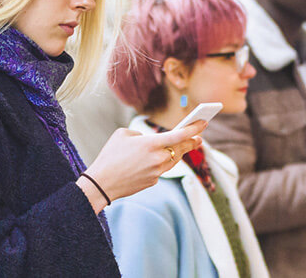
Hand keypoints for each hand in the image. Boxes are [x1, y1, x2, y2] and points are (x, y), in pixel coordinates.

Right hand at [77, 121, 206, 211]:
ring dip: (180, 153)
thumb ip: (141, 134)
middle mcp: (158, 158)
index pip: (180, 135)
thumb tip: (150, 140)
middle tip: (199, 138)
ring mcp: (157, 171)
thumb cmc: (110, 156)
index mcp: (151, 143)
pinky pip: (162, 169)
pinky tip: (159, 160)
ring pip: (174, 160)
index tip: (204, 123)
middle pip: (181, 149)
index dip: (194, 128)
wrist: (102, 183)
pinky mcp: (153, 181)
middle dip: (191, 142)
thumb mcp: (123, 135)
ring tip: (185, 146)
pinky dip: (162, 164)